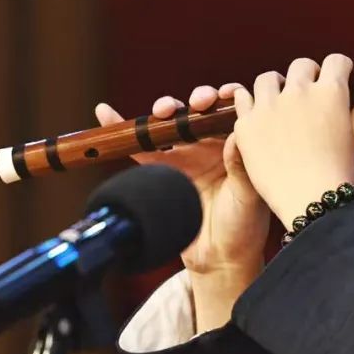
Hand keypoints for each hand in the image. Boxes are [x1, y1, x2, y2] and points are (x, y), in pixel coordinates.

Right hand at [94, 83, 270, 277]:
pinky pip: (139, 147)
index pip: (233, 111)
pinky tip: (105, 112)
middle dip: (197, 99)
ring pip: (170, 123)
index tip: (225, 95)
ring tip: (163, 110)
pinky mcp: (161, 171)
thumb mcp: (248, 197)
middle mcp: (212, 146)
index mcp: (236, 146)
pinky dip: (121, 130)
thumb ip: (241, 167)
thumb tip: (236, 136)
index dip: (229, 96)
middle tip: (198, 103)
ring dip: (165, 109)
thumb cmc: (243, 226)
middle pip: (200, 111)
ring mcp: (185, 156)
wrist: (220, 258)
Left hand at [231, 55, 353, 231]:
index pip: (335, 62)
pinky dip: (249, 104)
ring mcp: (270, 106)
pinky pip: (242, 98)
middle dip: (306, 77)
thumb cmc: (337, 171)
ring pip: (268, 78)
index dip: (337, 69)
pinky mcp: (247, 123)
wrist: (310, 201)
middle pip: (301, 66)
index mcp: (330, 93)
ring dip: (275, 87)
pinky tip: (257, 117)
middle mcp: (299, 92)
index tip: (335, 79)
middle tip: (306, 97)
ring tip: (278, 105)